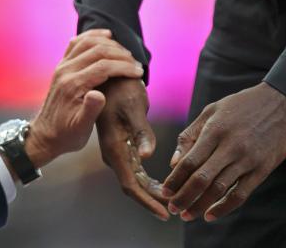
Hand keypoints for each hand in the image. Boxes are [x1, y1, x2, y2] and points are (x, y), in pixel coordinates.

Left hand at [25, 30, 143, 167]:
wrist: (45, 135)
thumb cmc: (66, 135)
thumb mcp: (80, 129)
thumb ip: (90, 111)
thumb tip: (99, 95)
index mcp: (73, 85)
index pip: (103, 66)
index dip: (123, 67)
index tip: (139, 72)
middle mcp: (66, 70)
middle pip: (97, 50)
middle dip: (120, 55)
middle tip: (136, 64)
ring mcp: (62, 65)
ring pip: (88, 42)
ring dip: (109, 44)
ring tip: (126, 54)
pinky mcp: (62, 65)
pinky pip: (77, 42)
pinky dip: (92, 36)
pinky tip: (106, 36)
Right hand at [95, 75, 168, 220]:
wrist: (109, 74)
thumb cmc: (121, 87)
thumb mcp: (133, 105)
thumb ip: (141, 131)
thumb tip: (148, 156)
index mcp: (114, 147)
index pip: (130, 184)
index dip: (147, 201)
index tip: (164, 212)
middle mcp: (113, 152)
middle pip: (133, 186)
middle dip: (153, 199)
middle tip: (176, 207)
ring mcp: (117, 150)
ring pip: (135, 179)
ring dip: (152, 191)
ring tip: (174, 198)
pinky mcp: (122, 145)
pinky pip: (135, 169)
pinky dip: (149, 180)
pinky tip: (163, 183)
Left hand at [161, 82, 285, 222]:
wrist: (281, 102)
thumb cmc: (242, 105)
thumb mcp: (213, 110)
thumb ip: (192, 134)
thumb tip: (174, 162)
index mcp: (215, 129)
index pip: (189, 160)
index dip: (175, 179)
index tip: (164, 191)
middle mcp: (230, 146)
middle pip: (201, 178)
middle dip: (184, 196)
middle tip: (172, 208)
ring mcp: (247, 159)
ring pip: (219, 189)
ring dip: (200, 205)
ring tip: (187, 215)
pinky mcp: (262, 169)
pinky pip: (240, 194)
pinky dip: (224, 208)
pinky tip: (211, 215)